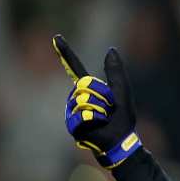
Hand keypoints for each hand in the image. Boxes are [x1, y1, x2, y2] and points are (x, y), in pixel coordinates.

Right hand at [53, 34, 140, 167]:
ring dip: (99, 109)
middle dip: (101, 95)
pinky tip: (97, 127)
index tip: (56, 37)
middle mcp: (77, 98)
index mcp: (89, 89)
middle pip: (84, 85)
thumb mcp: (122, 93)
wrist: (120, 143)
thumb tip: (110, 49)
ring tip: (104, 120)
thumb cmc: (123, 120)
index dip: (66, 53)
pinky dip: (94, 120)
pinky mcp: (72, 125)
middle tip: (109, 109)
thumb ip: (116, 73)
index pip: (75, 68)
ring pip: (82, 101)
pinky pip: (81, 115)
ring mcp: (72, 112)